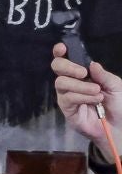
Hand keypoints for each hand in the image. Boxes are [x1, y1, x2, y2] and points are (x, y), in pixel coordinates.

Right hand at [53, 43, 121, 160]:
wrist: (119, 126)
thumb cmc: (118, 104)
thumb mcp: (116, 86)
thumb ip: (103, 75)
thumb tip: (91, 64)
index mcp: (82, 74)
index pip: (66, 60)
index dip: (61, 52)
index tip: (62, 48)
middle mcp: (71, 82)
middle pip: (57, 67)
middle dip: (68, 67)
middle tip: (83, 72)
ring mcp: (67, 95)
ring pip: (61, 83)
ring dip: (81, 86)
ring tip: (97, 92)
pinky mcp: (66, 108)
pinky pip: (67, 98)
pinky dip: (82, 97)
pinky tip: (95, 100)